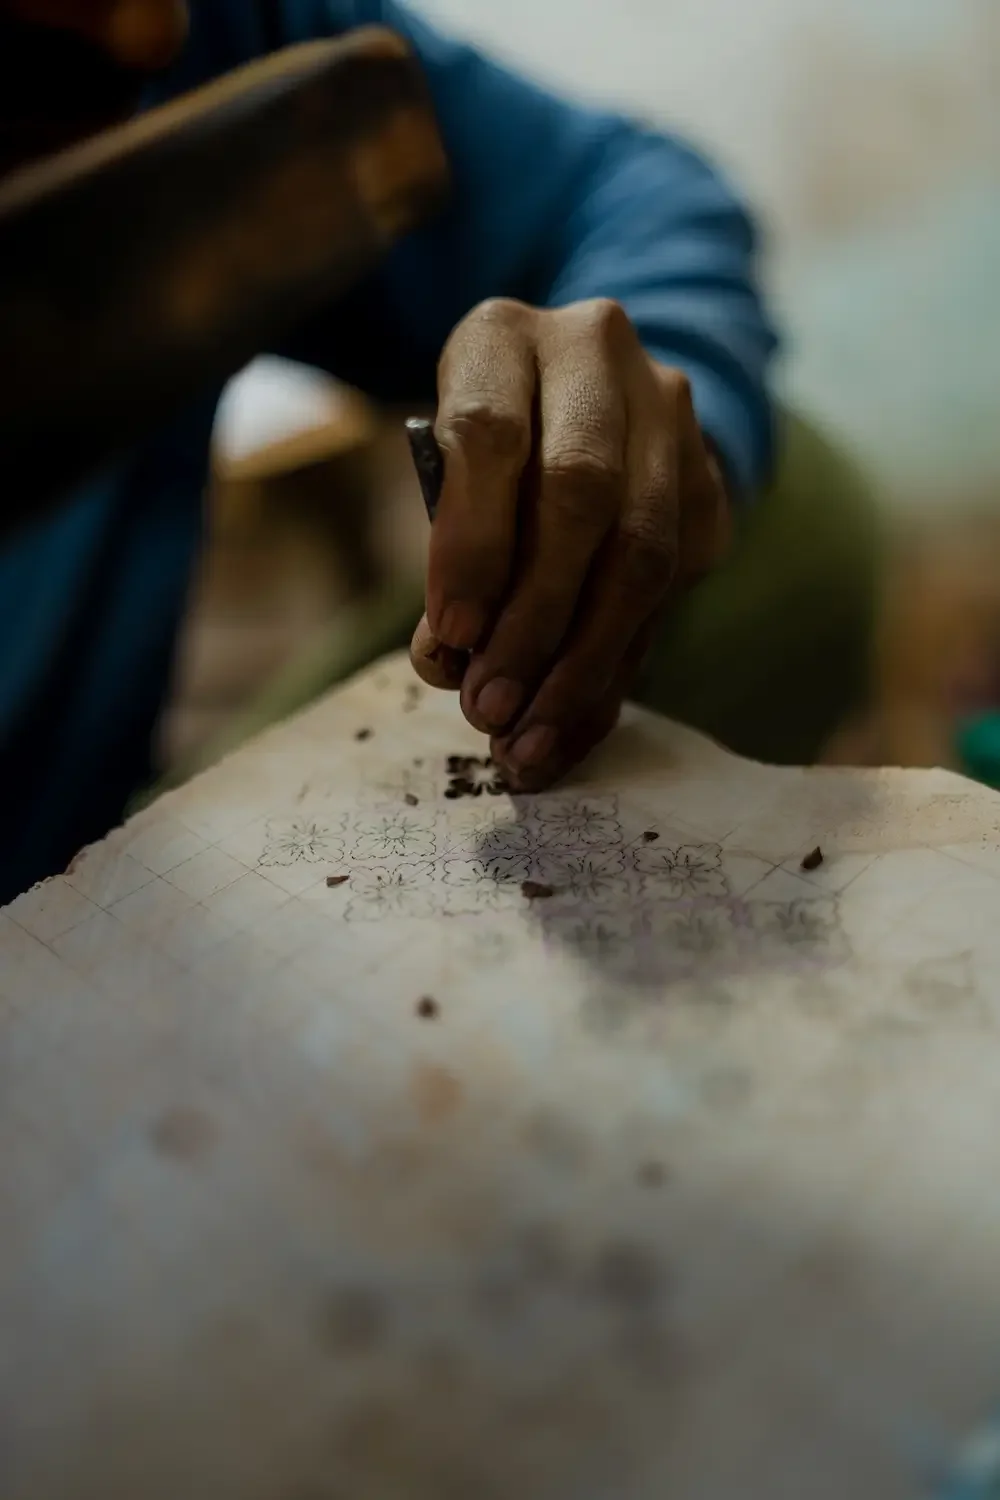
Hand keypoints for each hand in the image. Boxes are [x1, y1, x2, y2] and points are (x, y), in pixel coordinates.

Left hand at [410, 297, 730, 788]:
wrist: (586, 398)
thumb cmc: (485, 449)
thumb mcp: (441, 476)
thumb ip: (448, 559)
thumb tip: (451, 666)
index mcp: (503, 335)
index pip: (489, 434)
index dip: (471, 547)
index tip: (451, 640)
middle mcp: (597, 354)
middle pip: (580, 494)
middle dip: (534, 620)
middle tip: (489, 708)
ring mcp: (668, 414)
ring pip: (642, 549)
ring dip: (583, 662)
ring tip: (528, 739)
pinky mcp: (709, 481)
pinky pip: (670, 590)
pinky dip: (617, 667)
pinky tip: (574, 724)